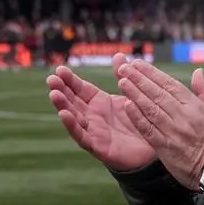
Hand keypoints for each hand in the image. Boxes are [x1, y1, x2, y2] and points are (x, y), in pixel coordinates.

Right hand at [47, 55, 155, 171]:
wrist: (153, 150)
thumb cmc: (139, 123)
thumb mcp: (130, 96)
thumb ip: (123, 76)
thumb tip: (119, 55)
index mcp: (99, 103)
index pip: (81, 89)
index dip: (70, 80)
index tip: (60, 69)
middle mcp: (93, 117)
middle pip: (73, 102)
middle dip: (61, 90)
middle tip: (51, 79)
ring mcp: (94, 132)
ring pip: (74, 118)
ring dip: (62, 106)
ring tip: (54, 94)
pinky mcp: (98, 147)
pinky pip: (82, 137)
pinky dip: (72, 126)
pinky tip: (64, 115)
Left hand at [117, 59, 203, 189]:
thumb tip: (197, 71)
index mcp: (195, 106)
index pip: (170, 85)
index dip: (152, 73)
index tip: (139, 64)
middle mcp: (182, 116)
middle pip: (157, 94)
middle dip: (139, 79)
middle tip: (124, 68)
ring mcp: (172, 132)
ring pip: (150, 109)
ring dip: (135, 94)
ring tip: (122, 82)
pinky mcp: (165, 148)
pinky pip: (148, 130)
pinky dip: (137, 117)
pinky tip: (127, 106)